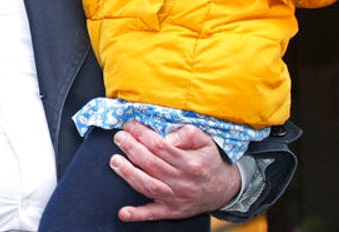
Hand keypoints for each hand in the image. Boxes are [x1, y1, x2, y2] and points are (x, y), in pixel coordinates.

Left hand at [110, 121, 239, 221]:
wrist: (224, 189)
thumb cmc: (209, 161)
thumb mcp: (206, 141)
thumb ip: (188, 134)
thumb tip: (167, 137)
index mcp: (190, 163)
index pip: (160, 146)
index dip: (142, 134)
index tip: (130, 125)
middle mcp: (182, 182)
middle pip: (151, 164)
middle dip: (131, 148)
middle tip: (119, 137)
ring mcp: (175, 198)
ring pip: (148, 186)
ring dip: (128, 173)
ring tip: (114, 160)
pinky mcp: (171, 211)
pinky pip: (152, 214)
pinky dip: (137, 214)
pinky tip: (123, 213)